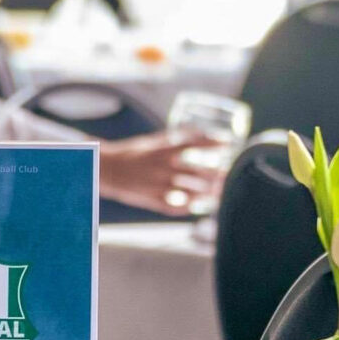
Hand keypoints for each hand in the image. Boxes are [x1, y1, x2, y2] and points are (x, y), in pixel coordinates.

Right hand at [99, 129, 222, 216]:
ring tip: (222, 189)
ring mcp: (161, 186)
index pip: (195, 144)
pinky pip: (181, 207)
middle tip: (231, 171)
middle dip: (220, 172)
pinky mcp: (156, 201)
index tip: (230, 143)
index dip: (214, 143)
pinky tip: (204, 204)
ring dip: (212, 191)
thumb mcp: (154, 141)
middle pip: (200, 171)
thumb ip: (176, 138)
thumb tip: (202, 132)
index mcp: (163, 150)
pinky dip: (195, 206)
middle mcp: (164, 168)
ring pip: (194, 191)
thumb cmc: (133, 153)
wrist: (107, 170)